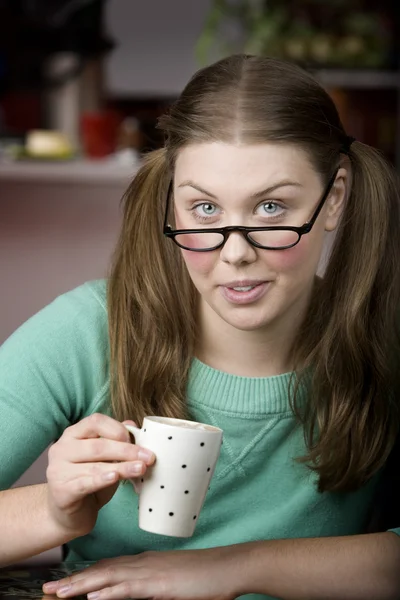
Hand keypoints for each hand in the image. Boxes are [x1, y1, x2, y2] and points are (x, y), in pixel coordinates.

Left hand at [42, 547, 241, 599]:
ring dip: (81, 586)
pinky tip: (93, 596)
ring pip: (109, 578)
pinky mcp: (160, 584)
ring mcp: (151, 572)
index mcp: (146, 563)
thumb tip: (139, 592)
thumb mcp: (175, 582)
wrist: (229, 567)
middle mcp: (144, 563)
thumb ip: (154, 586)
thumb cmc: (206, 576)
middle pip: (102, 571)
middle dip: (74, 581)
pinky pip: (129, 588)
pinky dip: (109, 591)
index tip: (64, 583)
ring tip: (58, 593)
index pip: (109, 568)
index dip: (85, 575)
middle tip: (48, 589)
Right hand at [46, 413, 154, 537]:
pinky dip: (102, 480)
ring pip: (95, 466)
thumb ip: (115, 441)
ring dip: (122, 467)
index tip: (134, 439)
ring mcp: (58, 470)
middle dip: (126, 451)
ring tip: (141, 468)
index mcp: (73, 434)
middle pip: (98, 445)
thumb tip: (132, 424)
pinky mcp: (61, 491)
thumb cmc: (89, 480)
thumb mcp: (104, 459)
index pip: (95, 422)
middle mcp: (62, 449)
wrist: (69, 515)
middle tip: (148, 457)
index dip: (117, 428)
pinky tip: (115, 477)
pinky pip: (85, 483)